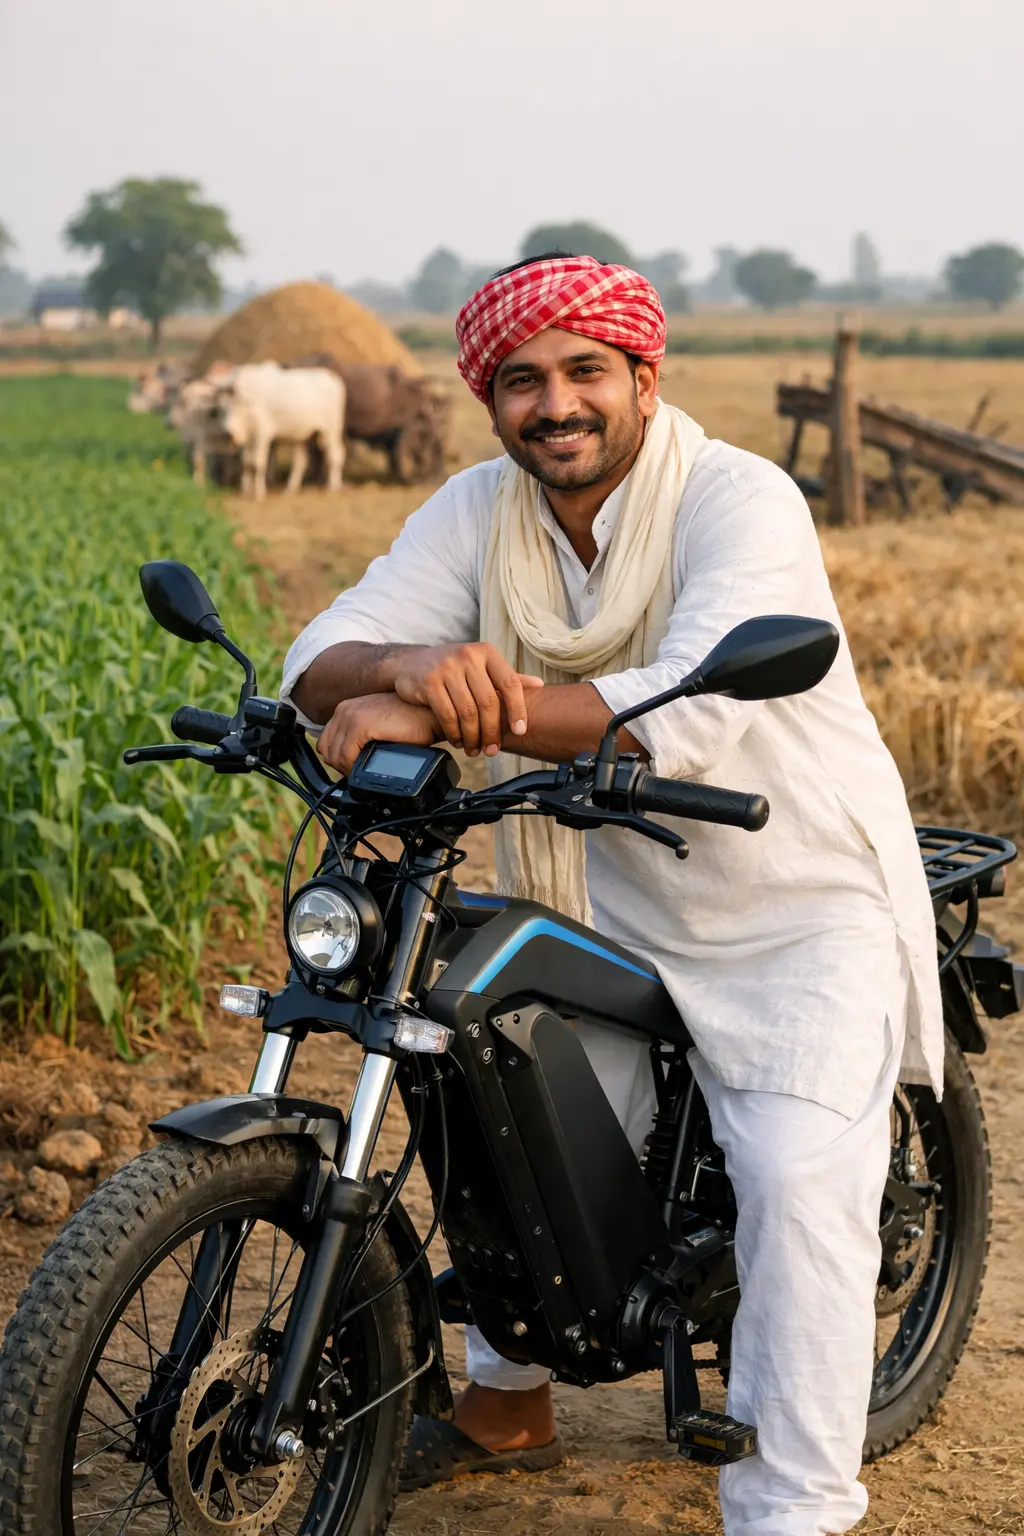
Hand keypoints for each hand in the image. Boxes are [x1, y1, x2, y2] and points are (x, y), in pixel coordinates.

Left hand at [317, 693, 439, 773]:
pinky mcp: (361, 725)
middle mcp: (344, 710)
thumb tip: (351, 761)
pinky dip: (354, 767)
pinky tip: (368, 768)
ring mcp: (351, 716)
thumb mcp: (378, 724)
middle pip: (326, 750)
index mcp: (346, 709)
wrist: (428, 713)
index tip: (351, 767)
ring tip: (364, 772)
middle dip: (341, 766)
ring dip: (348, 768)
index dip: (337, 759)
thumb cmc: (411, 720)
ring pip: (334, 756)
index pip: (325, 741)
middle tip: (358, 773)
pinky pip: (346, 757)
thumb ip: (361, 736)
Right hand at [390, 643, 542, 757]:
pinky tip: (458, 741)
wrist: (411, 663)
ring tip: (474, 749)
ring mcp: (446, 667)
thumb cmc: (454, 669)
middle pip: (488, 702)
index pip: (510, 683)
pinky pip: (447, 715)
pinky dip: (454, 733)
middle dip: (492, 731)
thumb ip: (508, 677)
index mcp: (486, 653)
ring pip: (468, 712)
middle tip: (492, 750)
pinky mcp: (429, 681)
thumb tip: (540, 685)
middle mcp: (468, 656)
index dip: (518, 710)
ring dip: (473, 737)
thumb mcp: (481, 667)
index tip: (520, 731)